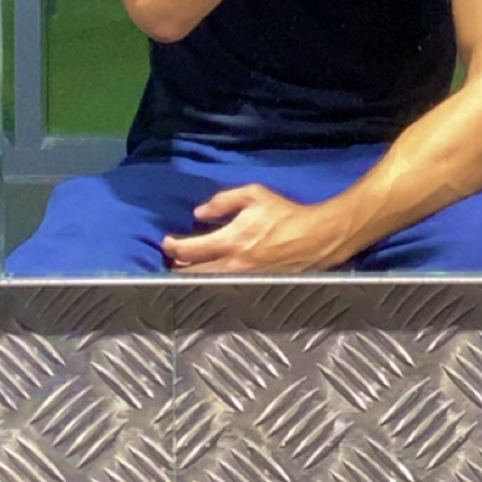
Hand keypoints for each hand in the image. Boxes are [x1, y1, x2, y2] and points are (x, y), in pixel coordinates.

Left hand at [162, 184, 348, 273]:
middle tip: (172, 260)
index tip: (167, 242)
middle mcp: (234, 264)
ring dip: (194, 276)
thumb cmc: (284, 213)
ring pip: (208, 283)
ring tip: (187, 269)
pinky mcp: (254, 286)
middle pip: (194, 273)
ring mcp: (244, 279)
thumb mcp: (254, 195)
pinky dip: (214, 281)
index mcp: (231, 241)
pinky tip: (211, 275)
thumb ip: (223, 201)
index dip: (173, 247)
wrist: (314, 237)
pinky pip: (226, 286)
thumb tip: (200, 212)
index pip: (190, 250)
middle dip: (179, 267)